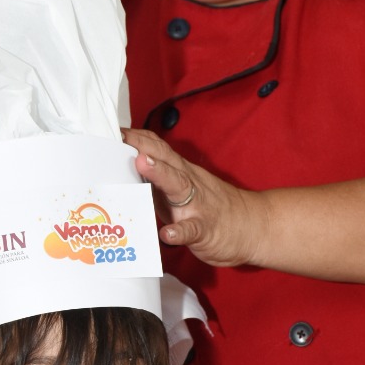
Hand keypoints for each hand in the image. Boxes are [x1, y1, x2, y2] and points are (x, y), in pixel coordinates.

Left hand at [123, 129, 267, 267]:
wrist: (253, 228)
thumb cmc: (211, 209)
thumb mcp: (183, 190)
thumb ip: (157, 181)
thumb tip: (125, 172)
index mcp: (180, 173)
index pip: (157, 148)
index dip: (136, 138)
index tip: (112, 129)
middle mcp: (188, 183)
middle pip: (165, 158)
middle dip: (142, 146)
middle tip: (120, 137)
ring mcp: (197, 206)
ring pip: (178, 185)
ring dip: (159, 173)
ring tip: (142, 164)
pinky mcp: (205, 229)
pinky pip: (192, 229)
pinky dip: (179, 231)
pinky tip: (167, 234)